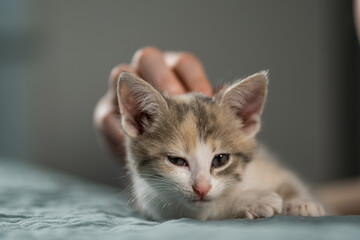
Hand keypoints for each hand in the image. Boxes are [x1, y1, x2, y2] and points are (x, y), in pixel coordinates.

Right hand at [93, 46, 212, 165]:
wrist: (164, 170)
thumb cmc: (188, 144)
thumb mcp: (206, 129)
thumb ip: (218, 111)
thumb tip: (241, 91)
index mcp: (176, 76)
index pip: (184, 65)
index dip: (195, 77)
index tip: (208, 96)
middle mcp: (147, 79)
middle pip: (150, 58)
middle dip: (164, 77)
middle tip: (177, 98)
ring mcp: (125, 94)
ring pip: (122, 72)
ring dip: (137, 92)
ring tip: (154, 117)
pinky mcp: (106, 116)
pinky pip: (107, 115)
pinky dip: (120, 125)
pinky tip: (135, 141)